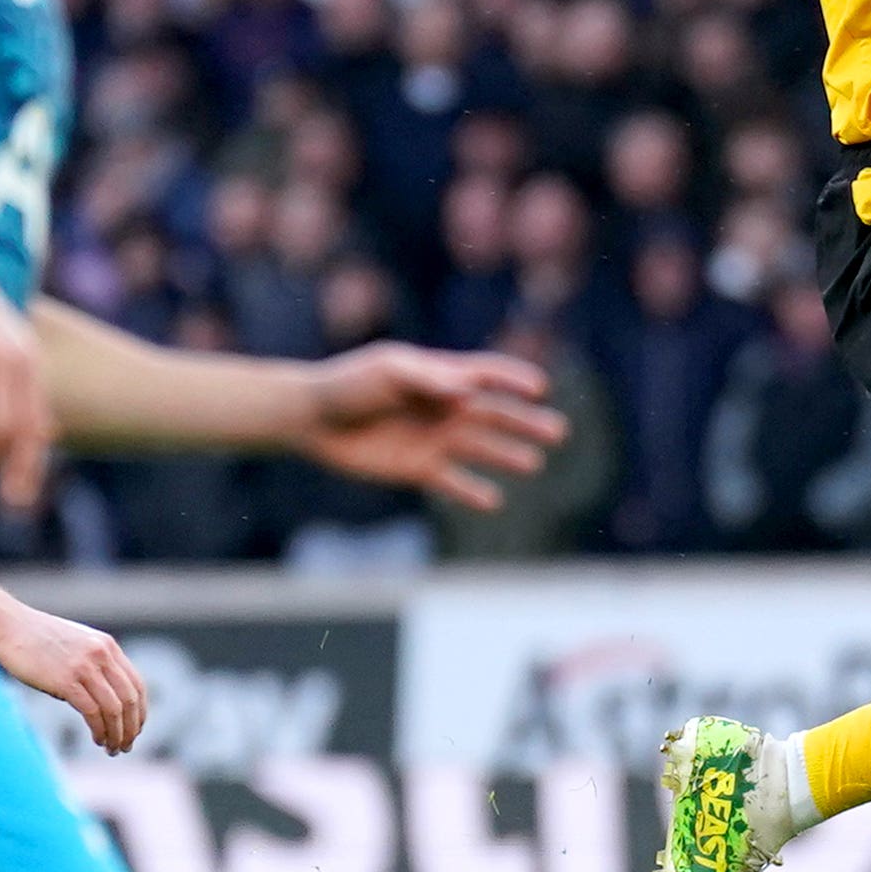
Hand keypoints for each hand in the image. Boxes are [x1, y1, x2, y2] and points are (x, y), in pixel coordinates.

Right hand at [0, 591, 148, 752]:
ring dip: (117, 734)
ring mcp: (85, 667)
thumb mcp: (76, 646)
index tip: (135, 729)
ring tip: (113, 749)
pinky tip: (97, 739)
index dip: (139, 712)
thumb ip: (93, 666)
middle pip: (130, 699)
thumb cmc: (36, 639)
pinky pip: (92, 712)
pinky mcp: (65, 680)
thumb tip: (101, 701)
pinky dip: (99, 730)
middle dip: (131, 728)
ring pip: (114, 709)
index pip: (136, 685)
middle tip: (126, 746)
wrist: (8, 625)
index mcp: (107, 646)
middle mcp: (101, 655)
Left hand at [296, 341, 569, 508]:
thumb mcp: (387, 372)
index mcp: (440, 377)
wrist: (313, 418)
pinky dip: (472, 491)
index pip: (487, 375)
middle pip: (495, 415)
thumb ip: (427, 379)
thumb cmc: (349, 384)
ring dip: (508, 455)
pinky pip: (453, 482)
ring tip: (533, 464)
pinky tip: (493, 499)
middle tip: (558, 432)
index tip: (539, 387)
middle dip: (526, 422)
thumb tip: (466, 390)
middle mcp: (445, 408)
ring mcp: (434, 439)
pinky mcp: (418, 469)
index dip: (514, 379)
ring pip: (482, 449)